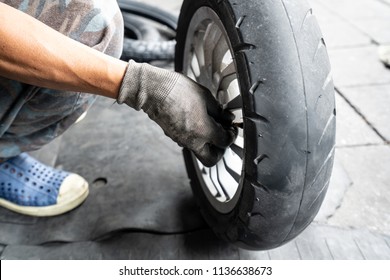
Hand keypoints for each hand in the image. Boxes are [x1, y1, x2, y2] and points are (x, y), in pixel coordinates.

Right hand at [118, 60, 235, 166]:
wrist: (153, 90)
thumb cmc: (178, 90)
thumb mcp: (205, 96)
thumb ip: (219, 110)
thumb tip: (228, 118)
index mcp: (204, 131)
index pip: (224, 142)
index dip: (232, 135)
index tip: (232, 129)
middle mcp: (192, 141)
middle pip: (211, 159)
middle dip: (220, 151)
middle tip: (222, 137)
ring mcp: (181, 140)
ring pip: (199, 152)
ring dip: (207, 144)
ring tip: (210, 127)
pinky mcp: (173, 136)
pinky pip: (188, 143)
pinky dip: (195, 138)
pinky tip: (196, 123)